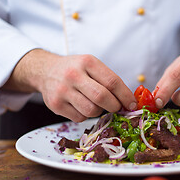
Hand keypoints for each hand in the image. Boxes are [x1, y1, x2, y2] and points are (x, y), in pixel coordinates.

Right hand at [3, 49, 136, 121]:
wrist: (46, 71)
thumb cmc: (75, 69)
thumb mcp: (91, 66)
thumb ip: (108, 80)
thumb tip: (129, 102)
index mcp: (87, 62)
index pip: (112, 82)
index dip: (126, 96)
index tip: (133, 105)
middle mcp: (73, 75)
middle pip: (102, 97)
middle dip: (114, 106)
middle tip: (116, 107)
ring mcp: (62, 91)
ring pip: (91, 111)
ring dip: (99, 111)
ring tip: (95, 103)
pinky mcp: (55, 105)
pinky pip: (80, 118)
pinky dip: (85, 115)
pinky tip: (81, 106)